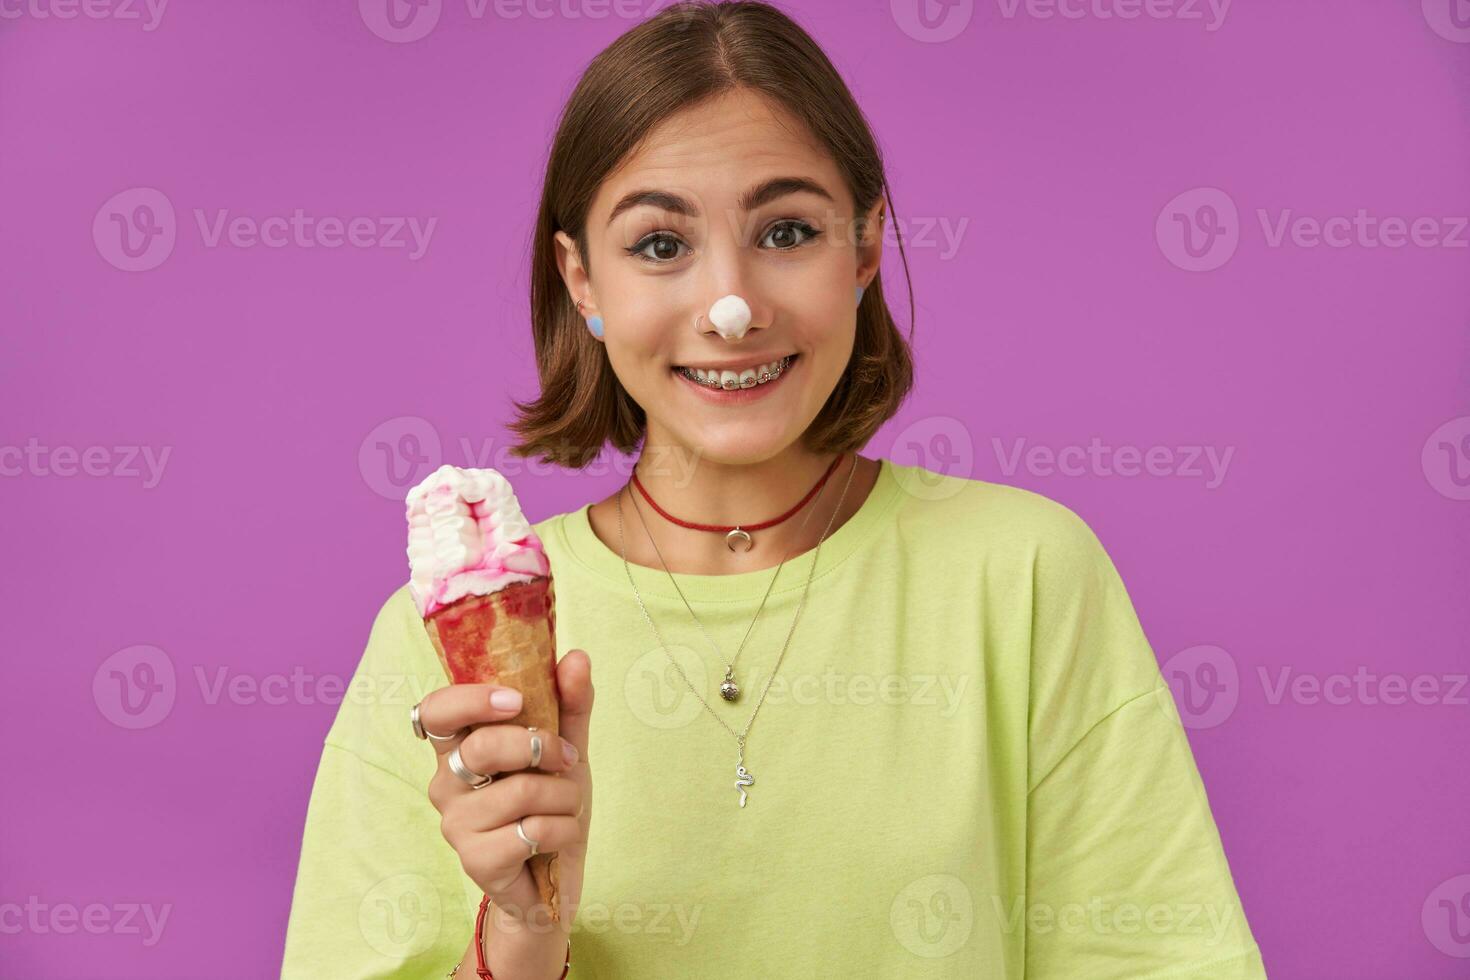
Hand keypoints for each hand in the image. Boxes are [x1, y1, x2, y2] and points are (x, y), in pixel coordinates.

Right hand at [420, 649, 594, 932]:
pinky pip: (532, 831)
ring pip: (519, 791)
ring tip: (567, 806)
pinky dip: (563, 830)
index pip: (434, 711)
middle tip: (564, 759)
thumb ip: (570, 704)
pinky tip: (558, 838)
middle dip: (540, 747)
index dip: (470, 700)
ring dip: (563, 795)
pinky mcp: (476, 861)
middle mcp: (446, 783)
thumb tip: (576, 656)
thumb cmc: (550, 806)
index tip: (516, 701)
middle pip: (483, 746)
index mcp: (459, 748)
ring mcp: (457, 825)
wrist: (554, 880)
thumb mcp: (566, 750)